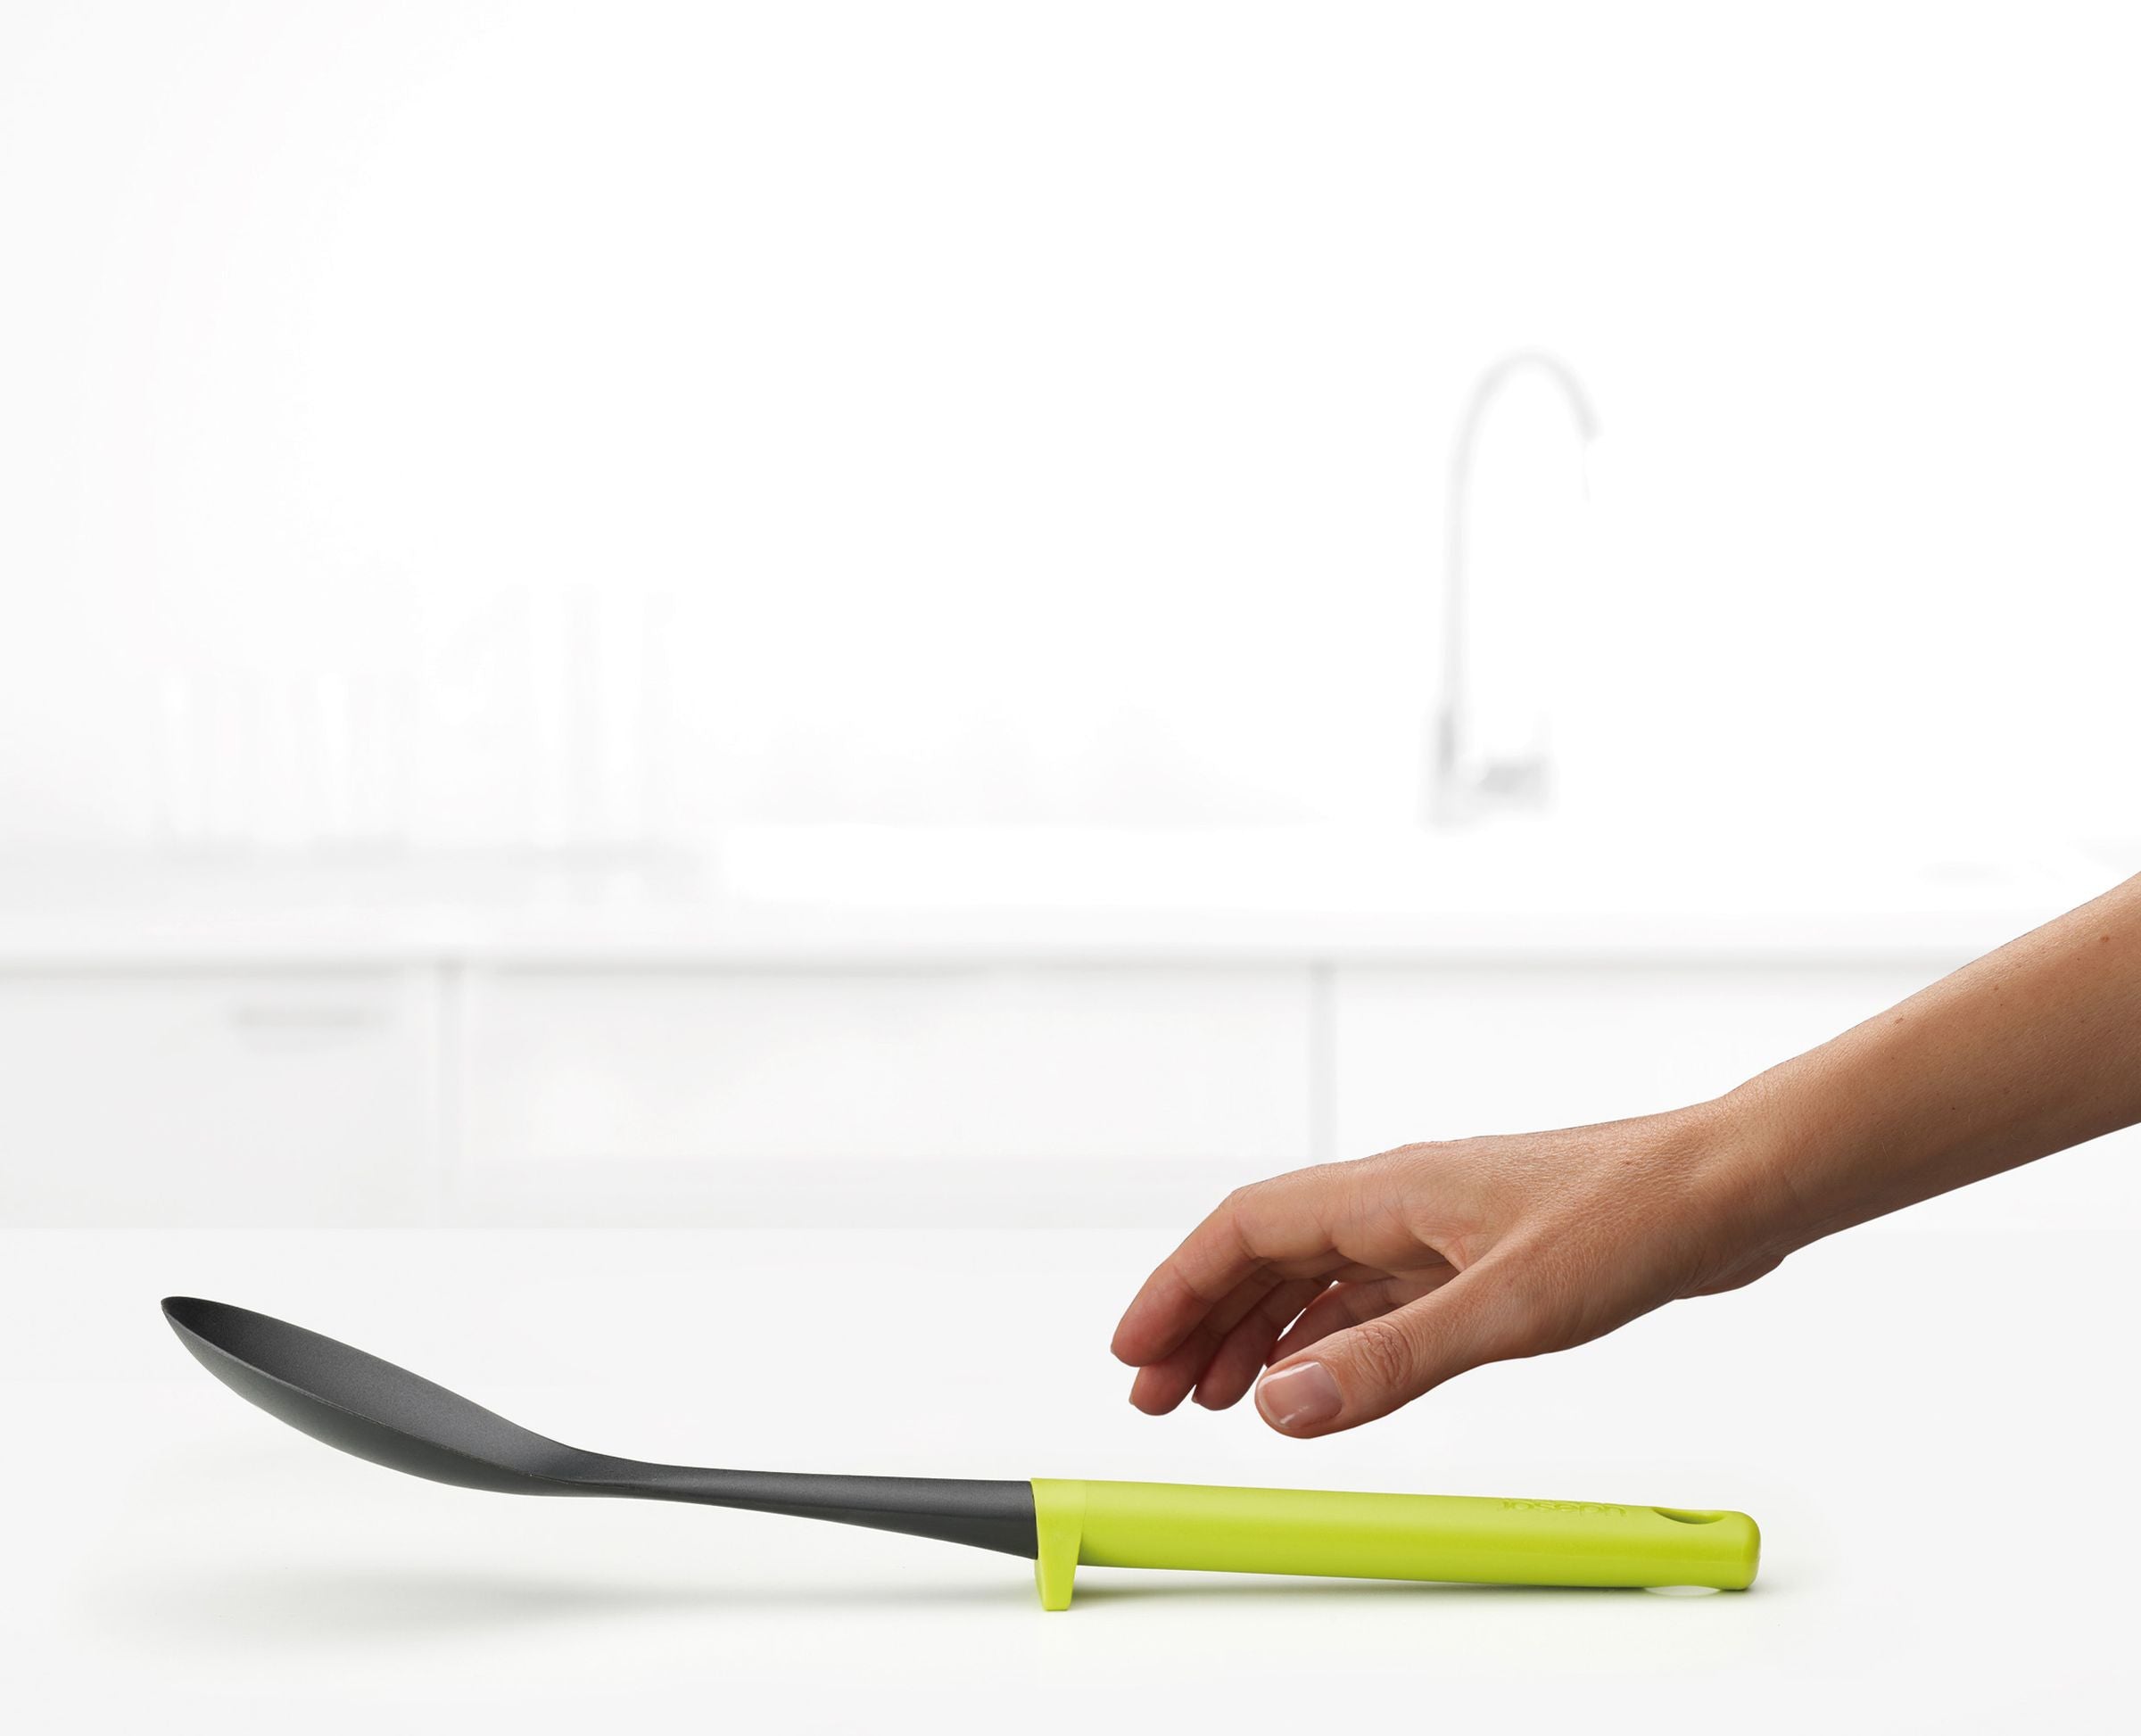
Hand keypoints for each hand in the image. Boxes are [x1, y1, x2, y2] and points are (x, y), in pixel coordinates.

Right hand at [1110, 1101, 1785, 1437]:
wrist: (1729, 1188)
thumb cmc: (1634, 1220)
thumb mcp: (1506, 1308)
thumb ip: (1390, 1361)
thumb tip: (1282, 1406)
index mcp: (1387, 1194)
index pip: (1244, 1230)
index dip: (1177, 1289)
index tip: (1135, 1351)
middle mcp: (1398, 1202)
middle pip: (1265, 1255)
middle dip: (1200, 1322)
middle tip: (1157, 1396)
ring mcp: (1437, 1227)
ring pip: (1316, 1279)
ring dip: (1257, 1333)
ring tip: (1216, 1397)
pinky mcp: (1478, 1256)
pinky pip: (1372, 1297)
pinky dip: (1328, 1337)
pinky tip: (1321, 1376)